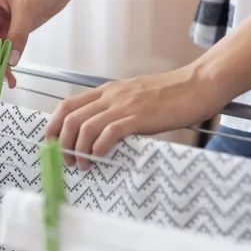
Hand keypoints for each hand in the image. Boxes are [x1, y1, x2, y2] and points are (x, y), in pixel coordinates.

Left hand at [45, 64, 221, 169]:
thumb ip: (118, 109)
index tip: (51, 143)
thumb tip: (103, 133)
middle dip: (62, 142)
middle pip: (71, 118)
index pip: (68, 105)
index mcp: (108, 90)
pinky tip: (100, 158)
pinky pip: (108, 133)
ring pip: (85, 127)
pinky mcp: (138, 117)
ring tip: (83, 165)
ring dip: (78, 150)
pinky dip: (98, 149)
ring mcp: (124, 105)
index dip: (54, 125)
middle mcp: (111, 96)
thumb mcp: (137, 97)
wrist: (199, 85)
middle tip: (67, 161)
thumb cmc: (172, 95)